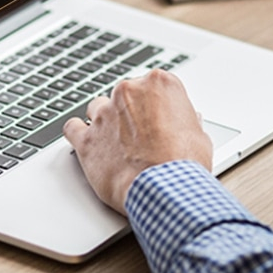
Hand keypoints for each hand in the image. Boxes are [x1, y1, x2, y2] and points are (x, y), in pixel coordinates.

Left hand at [63, 69, 212, 214]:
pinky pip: (72, 128)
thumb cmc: (184, 164)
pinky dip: (78, 134)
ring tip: (117, 143)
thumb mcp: (199, 136)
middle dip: (130, 113)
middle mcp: (128, 91)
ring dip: (105, 121)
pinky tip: (88, 142)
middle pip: (124, 95)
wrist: (164, 189)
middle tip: (141, 136)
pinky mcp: (86, 138)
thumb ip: (185, 121)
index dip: (155, 106)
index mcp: (159, 84)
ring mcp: (104, 113)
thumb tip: (185, 121)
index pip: (152, 86)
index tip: (158, 119)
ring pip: (97, 108)